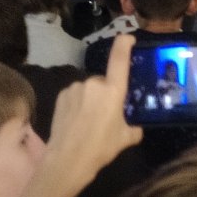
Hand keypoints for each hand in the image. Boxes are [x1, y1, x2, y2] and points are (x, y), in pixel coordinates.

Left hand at [45, 34, 142, 188]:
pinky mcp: (61, 95)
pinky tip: (76, 121)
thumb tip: (135, 126)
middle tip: (107, 117)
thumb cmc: (100, 148)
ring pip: (89, 90)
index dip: (124, 44)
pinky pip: (75, 95)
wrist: (67, 159)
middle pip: (104, 83)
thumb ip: (134, 127)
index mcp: (113, 91)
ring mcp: (74, 88)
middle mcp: (93, 83)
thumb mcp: (126, 139)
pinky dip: (78, 104)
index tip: (128, 37)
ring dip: (91, 100)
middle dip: (107, 95)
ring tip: (89, 123)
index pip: (119, 59)